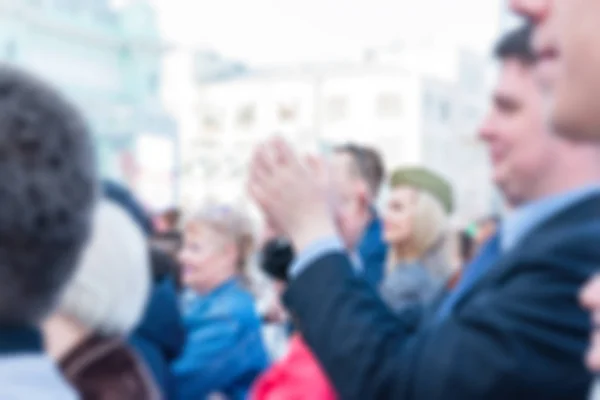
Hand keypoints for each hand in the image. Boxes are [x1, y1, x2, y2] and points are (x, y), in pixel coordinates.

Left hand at [248, 138, 336, 252]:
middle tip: (262, 144)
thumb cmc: (323, 206)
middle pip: (263, 155)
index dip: (277, 140)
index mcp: (295, 170)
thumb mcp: (327, 181)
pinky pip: (251, 186)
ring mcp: (269, 190)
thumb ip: (320, 164)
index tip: (276, 137)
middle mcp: (280, 178)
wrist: (311, 230)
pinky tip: (252, 177)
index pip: (281, 148)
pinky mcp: (263, 202)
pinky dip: (250, 179)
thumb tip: (308, 153)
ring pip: (254, 170)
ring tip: (255, 157)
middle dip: (262, 147)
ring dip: (253, 160)